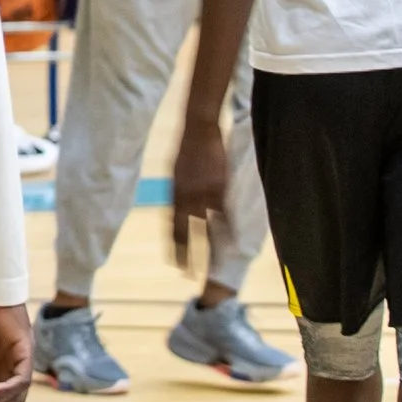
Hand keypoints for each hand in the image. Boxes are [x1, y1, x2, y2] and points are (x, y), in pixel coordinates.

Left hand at [169, 118, 231, 272]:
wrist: (197, 128)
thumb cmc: (188, 148)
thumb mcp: (176, 170)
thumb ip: (176, 189)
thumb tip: (175, 202)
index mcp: (173, 193)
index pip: (171, 226)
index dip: (173, 245)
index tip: (173, 262)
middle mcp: (183, 197)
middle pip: (183, 232)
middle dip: (185, 254)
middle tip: (186, 274)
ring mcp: (201, 194)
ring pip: (204, 228)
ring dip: (208, 249)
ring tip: (212, 268)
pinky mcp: (218, 188)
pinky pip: (223, 215)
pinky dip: (227, 230)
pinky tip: (231, 244)